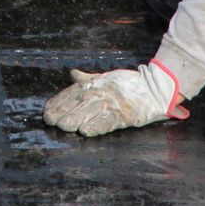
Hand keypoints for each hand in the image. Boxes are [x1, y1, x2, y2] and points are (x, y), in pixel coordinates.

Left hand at [44, 64, 184, 136]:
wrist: (156, 88)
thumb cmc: (130, 83)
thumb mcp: (107, 77)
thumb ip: (89, 79)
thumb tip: (72, 73)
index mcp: (98, 84)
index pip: (75, 92)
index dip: (60, 101)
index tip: (47, 109)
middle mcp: (104, 93)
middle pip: (80, 102)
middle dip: (63, 111)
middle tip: (50, 120)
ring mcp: (114, 104)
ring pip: (91, 112)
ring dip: (75, 120)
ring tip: (63, 127)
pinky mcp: (124, 116)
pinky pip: (108, 122)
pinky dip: (97, 127)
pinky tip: (85, 132)